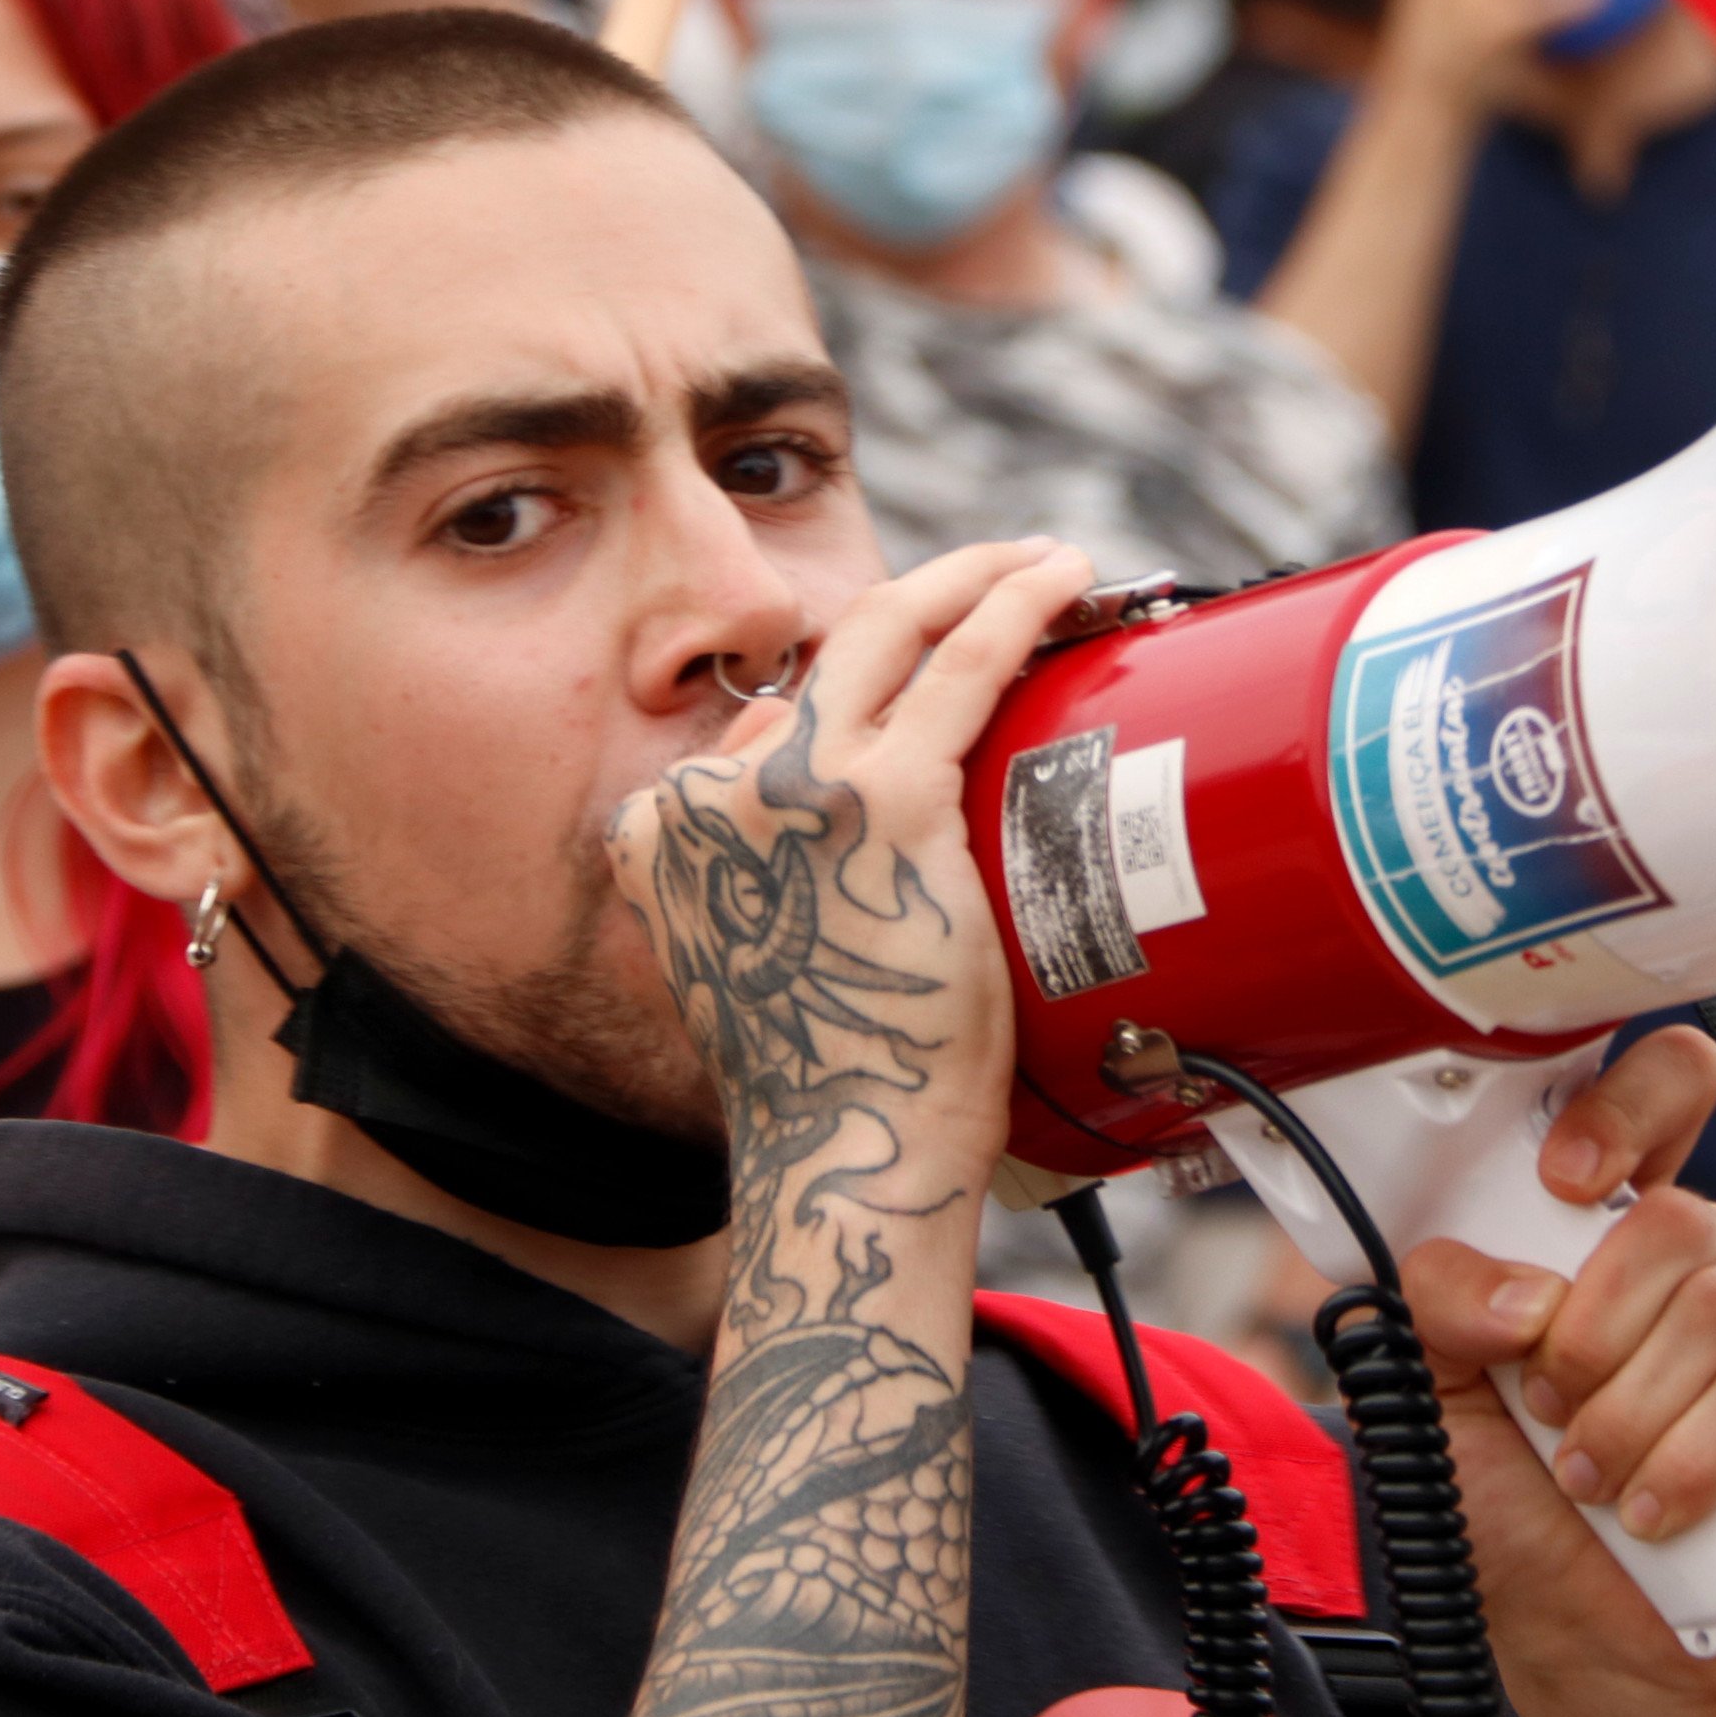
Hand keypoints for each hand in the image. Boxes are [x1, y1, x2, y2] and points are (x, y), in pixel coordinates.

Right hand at [607, 538, 1093, 1188]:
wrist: (846, 1152)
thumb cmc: (836, 1087)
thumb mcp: (765, 969)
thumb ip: (781, 891)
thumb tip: (869, 854)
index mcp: (658, 832)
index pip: (766, 721)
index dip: (856, 689)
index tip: (928, 671)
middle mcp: (707, 791)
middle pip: (820, 653)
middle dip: (917, 594)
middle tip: (996, 573)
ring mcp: (791, 785)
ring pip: (885, 628)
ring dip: (973, 577)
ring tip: (1045, 563)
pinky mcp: (883, 799)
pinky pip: (959, 666)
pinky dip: (1012, 606)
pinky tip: (1057, 578)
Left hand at [1395, 1030, 1715, 1716]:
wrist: (1601, 1649)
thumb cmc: (1517, 1516)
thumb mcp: (1433, 1404)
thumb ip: (1439, 1314)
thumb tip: (1516, 1288)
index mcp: (1591, 1233)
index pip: (1650, 1095)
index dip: (1622, 1107)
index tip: (1559, 1177)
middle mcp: (1687, 1259)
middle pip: (1675, 1214)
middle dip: (1593, 1327)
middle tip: (1549, 1405)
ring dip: (1632, 1408)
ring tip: (1591, 1480)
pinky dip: (1696, 1453)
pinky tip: (1657, 1506)